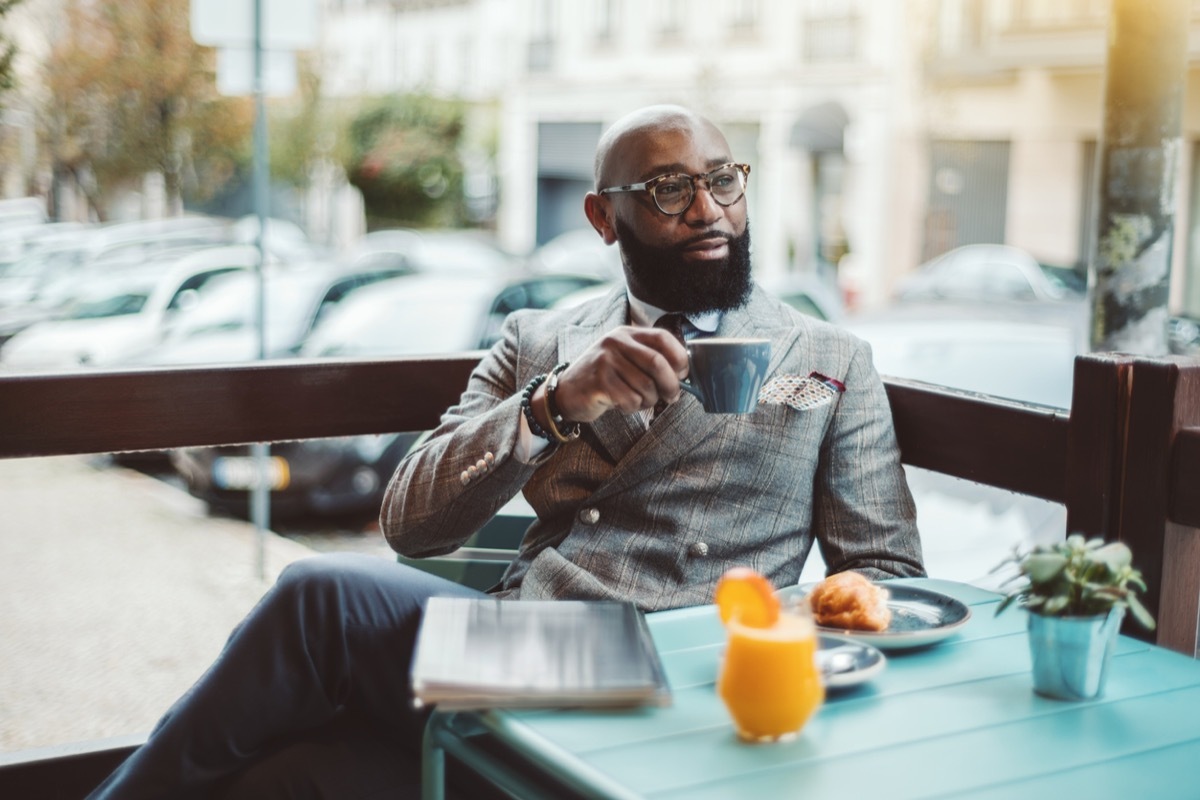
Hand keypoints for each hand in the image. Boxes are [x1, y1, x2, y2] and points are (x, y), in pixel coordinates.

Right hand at [537, 326, 689, 423]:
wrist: (567, 392)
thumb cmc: (604, 379)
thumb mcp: (625, 360)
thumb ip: (650, 360)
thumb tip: (684, 374)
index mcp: (626, 334)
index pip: (663, 338)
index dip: (679, 358)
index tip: (683, 374)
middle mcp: (615, 342)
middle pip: (657, 363)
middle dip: (670, 384)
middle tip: (672, 396)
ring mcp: (605, 360)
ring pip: (646, 386)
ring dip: (650, 400)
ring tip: (639, 401)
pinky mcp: (599, 381)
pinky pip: (631, 400)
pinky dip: (633, 408)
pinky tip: (622, 404)